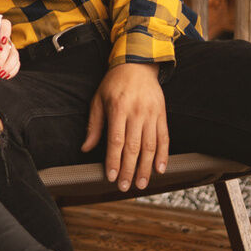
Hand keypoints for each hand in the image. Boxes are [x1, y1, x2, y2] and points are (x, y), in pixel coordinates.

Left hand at [0, 19, 20, 78]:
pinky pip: (16, 64)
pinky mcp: (10, 60)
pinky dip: (11, 71)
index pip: (5, 25)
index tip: (1, 41)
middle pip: (8, 44)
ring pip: (14, 54)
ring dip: (8, 65)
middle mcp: (2, 39)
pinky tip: (5, 76)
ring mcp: (8, 49)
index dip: (5, 32)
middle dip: (2, 56)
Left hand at [80, 62, 168, 191]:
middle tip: (125, 186)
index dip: (114, 161)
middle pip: (134, 147)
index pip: (116, 140)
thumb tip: (85, 148)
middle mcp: (137, 112)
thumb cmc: (114, 83)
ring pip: (150, 145)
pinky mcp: (162, 114)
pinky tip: (160, 169)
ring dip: (146, 167)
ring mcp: (152, 113)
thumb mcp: (98, 100)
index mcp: (118, 108)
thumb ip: (94, 126)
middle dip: (129, 169)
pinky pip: (164, 137)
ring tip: (141, 183)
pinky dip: (163, 154)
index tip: (112, 177)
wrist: (137, 63)